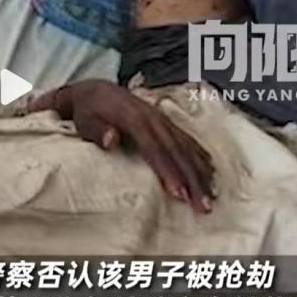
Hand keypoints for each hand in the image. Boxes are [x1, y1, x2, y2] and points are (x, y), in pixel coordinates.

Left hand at [30, 80, 214, 213]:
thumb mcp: (85, 120)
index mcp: (134, 119)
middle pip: (177, 151)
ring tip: (211, 197)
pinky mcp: (165, 122)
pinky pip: (188, 140)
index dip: (168, 171)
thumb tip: (111, 140)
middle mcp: (153, 118)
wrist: (94, 89)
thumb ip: (97, 131)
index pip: (154, 149)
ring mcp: (161, 119)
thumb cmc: (87, 111)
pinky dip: (200, 156)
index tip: (179, 194)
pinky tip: (211, 172)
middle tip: (203, 206)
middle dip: (192, 179)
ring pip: (186, 147)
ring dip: (200, 172)